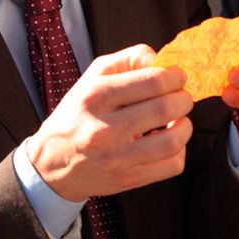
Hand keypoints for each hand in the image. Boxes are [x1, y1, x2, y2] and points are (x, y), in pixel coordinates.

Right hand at [27, 44, 193, 201]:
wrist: (53, 161)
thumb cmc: (80, 112)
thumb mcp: (94, 76)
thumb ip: (129, 59)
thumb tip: (164, 61)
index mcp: (96, 96)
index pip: (153, 81)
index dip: (176, 77)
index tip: (178, 77)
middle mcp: (104, 128)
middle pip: (166, 109)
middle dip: (184, 99)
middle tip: (181, 97)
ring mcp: (116, 158)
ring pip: (173, 141)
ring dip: (185, 126)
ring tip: (178, 120)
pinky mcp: (127, 180)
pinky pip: (171, 165)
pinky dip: (179, 151)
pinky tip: (167, 141)